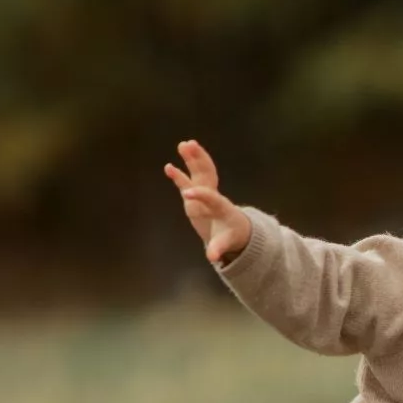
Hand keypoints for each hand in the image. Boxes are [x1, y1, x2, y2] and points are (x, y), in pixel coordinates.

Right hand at [164, 139, 251, 264]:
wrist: (234, 229)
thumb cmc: (231, 235)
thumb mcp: (226, 243)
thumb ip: (219, 248)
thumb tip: (213, 258)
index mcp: (221, 206)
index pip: (211, 197)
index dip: (201, 195)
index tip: (188, 193)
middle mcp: (213, 195)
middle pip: (207, 174)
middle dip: (199, 161)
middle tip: (190, 147)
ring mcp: (205, 192)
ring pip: (199, 171)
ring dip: (192, 157)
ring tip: (184, 144)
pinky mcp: (197, 193)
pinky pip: (188, 181)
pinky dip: (179, 174)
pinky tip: (167, 167)